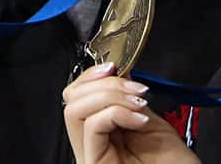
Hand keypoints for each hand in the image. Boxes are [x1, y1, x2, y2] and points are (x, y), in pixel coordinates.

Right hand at [63, 63, 199, 163]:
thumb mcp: (149, 120)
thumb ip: (128, 99)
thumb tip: (119, 71)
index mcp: (100, 134)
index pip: (76, 96)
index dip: (92, 75)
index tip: (116, 66)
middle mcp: (89, 145)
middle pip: (71, 98)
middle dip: (103, 82)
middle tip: (134, 89)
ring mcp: (89, 156)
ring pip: (75, 109)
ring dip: (111, 95)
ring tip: (139, 104)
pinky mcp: (94, 163)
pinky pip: (93, 125)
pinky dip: (117, 112)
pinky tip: (140, 120)